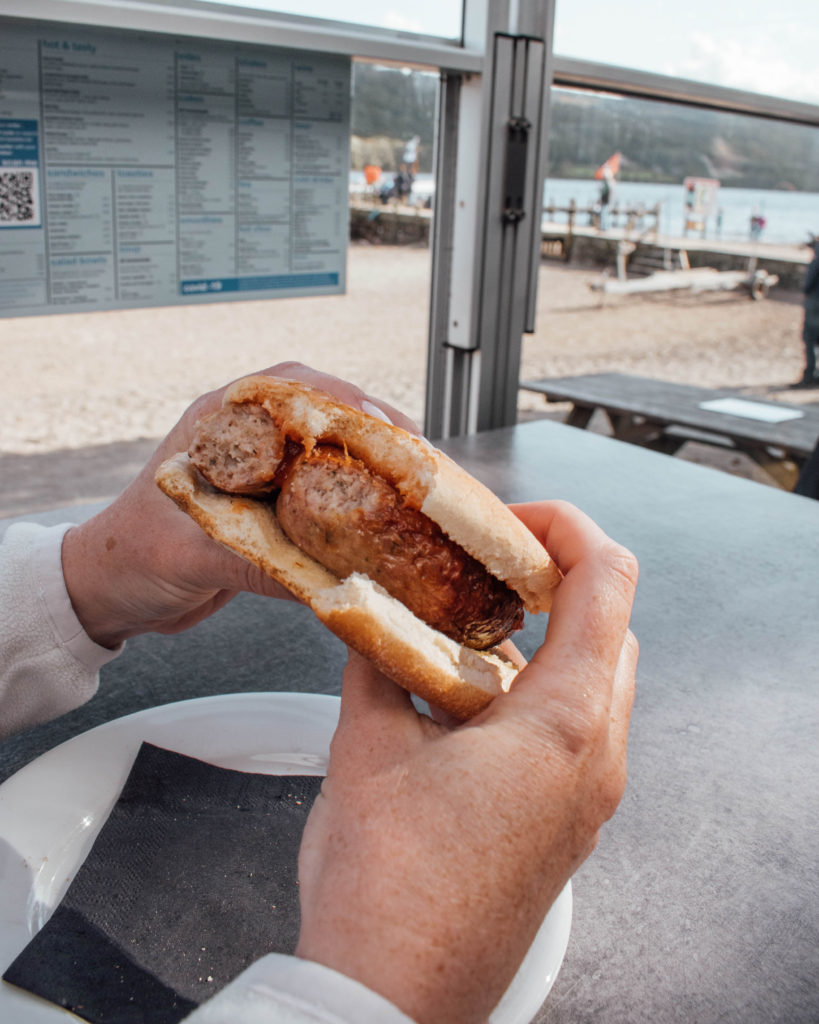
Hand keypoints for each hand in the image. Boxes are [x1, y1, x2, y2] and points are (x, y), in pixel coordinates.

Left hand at [61, 362, 416, 647]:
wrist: (106, 593)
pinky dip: (353, 502)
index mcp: (214, 427)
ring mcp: (257, 473)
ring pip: (324, 451)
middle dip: (372, 429)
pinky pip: (318, 494)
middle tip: (416, 455)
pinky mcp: (267, 508)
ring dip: (368, 463)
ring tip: (412, 482)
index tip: (381, 426)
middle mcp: (242, 442)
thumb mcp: (189, 557)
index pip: (286, 390)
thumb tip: (326, 583)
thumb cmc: (127, 559)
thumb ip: (251, 563)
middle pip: (318, 413)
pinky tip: (380, 517)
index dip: (339, 401)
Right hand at [296, 500, 637, 1023]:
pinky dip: (533, 690)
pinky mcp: (566, 824)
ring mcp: (586, 797)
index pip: (608, 581)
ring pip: (594, 680)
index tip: (512, 524)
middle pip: (611, 628)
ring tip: (466, 631)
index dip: (566, 529)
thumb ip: (374, 661)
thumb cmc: (388, 890)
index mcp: (562, 724)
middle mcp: (593, 759)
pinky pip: (573, 729)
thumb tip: (368, 615)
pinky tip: (465, 699)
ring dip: (544, 639)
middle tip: (488, 568)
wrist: (391, 1001)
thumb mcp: (366, 748)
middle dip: (557, 581)